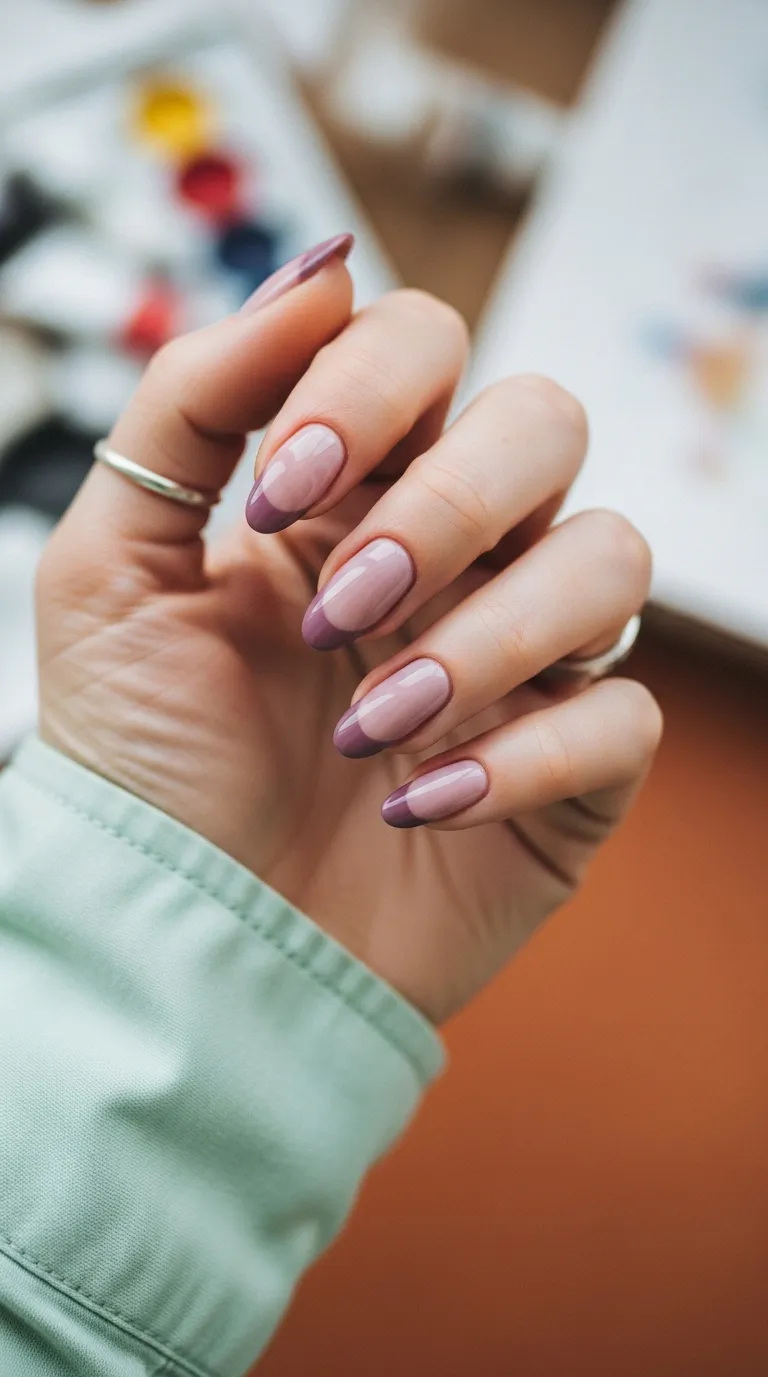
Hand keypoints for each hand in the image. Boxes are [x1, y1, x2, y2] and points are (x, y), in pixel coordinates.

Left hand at [38, 242, 660, 1023]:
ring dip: (490, 635)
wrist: (181, 936)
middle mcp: (452, 554)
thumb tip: (321, 267)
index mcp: (351, 490)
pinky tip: (420, 804)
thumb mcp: (112, 567)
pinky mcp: (568, 768)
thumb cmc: (144, 756)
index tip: (285, 492)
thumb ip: (192, 402)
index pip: (426, 347)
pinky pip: (622, 716)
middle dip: (451, 502)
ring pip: (609, 560)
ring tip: (370, 725)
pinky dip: (525, 755)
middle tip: (345, 603)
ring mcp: (519, 656)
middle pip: (546, 424)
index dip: (372, 388)